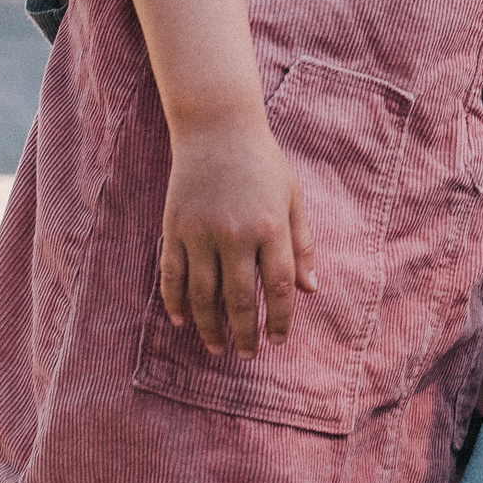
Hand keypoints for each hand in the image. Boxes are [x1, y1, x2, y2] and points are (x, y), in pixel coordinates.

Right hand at [158, 115, 318, 357]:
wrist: (217, 128)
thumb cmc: (263, 163)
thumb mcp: (292, 197)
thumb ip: (302, 244)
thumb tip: (309, 290)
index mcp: (271, 227)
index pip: (277, 287)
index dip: (278, 320)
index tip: (277, 341)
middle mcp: (236, 234)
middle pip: (238, 299)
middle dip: (244, 333)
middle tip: (247, 354)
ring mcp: (201, 232)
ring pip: (203, 295)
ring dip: (209, 327)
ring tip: (217, 347)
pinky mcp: (175, 228)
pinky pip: (173, 275)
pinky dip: (176, 302)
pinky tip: (183, 321)